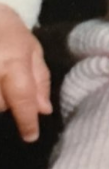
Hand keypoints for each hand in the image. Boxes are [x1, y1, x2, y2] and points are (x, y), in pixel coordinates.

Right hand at [0, 4, 50, 141]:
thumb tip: (44, 110)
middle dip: (9, 101)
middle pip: (1, 105)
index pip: (22, 98)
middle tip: (8, 82)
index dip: (26, 121)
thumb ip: (39, 79)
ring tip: (2, 80)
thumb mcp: (32, 49)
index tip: (31, 136)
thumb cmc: (8, 32)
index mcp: (13, 61)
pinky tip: (0, 84)